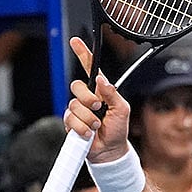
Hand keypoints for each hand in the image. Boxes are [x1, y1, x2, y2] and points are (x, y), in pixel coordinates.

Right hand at [64, 36, 130, 162]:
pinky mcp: (70, 122)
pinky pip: (70, 120)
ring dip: (87, 118)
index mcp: (101, 91)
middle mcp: (87, 97)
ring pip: (74, 106)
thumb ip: (112, 95)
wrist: (109, 150)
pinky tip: (88, 133)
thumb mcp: (122, 110)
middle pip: (77, 86)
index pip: (90, 68)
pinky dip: (81, 128)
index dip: (82, 54)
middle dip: (87, 99)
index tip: (76, 41)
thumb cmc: (118, 129)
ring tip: (97, 126)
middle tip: (98, 109)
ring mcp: (77, 110)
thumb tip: (102, 80)